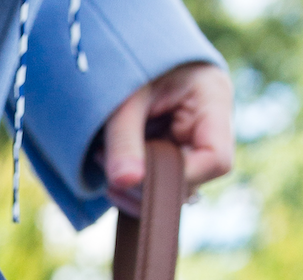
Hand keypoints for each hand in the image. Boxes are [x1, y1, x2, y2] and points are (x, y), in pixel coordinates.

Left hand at [100, 62, 233, 215]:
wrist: (127, 49)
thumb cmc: (132, 63)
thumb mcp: (125, 99)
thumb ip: (124, 140)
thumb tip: (124, 183)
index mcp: (213, 101)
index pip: (216, 160)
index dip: (182, 178)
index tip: (142, 175)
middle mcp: (209, 127)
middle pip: (192, 181)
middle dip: (147, 186)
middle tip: (108, 168)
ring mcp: (191, 143)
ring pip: (171, 189)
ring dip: (135, 188)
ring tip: (104, 161)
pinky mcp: (171, 153)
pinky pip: (157, 183)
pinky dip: (132, 184)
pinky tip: (110, 169)